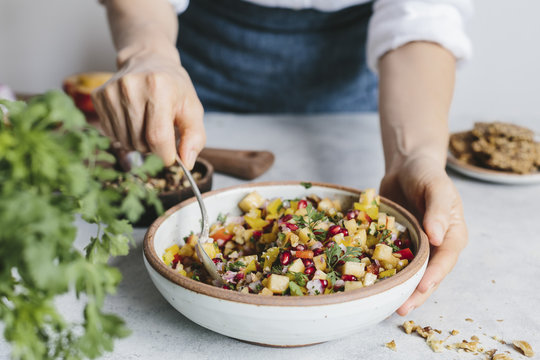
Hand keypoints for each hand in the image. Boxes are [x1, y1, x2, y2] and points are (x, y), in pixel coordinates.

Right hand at [91, 49, 204, 167]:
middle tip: (161, 131)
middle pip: (140, 142)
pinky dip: (125, 134)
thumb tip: (187, 162)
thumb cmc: (173, 88)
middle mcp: (130, 87)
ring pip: (124, 141)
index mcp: (158, 87)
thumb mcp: (193, 109)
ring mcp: (111, 91)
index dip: (166, 155)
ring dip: (138, 142)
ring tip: (147, 124)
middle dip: (154, 147)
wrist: (149, 60)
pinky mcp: (98, 97)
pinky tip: (133, 119)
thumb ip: (195, 137)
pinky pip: (111, 133)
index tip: (171, 157)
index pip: (158, 137)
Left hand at [379, 155, 467, 314]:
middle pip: (428, 274)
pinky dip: (383, 272)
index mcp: (452, 234)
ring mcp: (416, 246)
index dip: (434, 275)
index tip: (421, 288)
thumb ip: (438, 211)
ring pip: (409, 272)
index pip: (445, 259)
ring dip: (400, 289)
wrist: (407, 165)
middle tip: (402, 309)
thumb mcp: (436, 187)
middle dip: (416, 293)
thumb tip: (437, 236)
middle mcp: (436, 245)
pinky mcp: (397, 243)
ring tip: (386, 306)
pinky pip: (390, 260)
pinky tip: (370, 283)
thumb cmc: (427, 173)